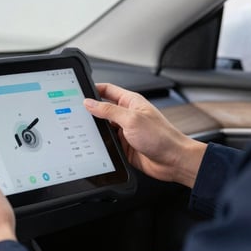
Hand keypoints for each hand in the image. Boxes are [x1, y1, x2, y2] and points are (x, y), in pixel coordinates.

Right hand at [85, 83, 206, 187]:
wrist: (173, 161)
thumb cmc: (162, 137)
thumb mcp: (131, 119)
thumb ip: (109, 110)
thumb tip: (90, 103)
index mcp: (131, 102)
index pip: (107, 90)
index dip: (93, 89)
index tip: (78, 91)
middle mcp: (127, 115)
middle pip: (102, 109)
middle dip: (90, 111)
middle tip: (76, 113)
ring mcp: (125, 131)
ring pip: (103, 127)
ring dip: (96, 129)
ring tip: (84, 130)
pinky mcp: (124, 146)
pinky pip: (108, 142)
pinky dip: (101, 143)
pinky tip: (95, 144)